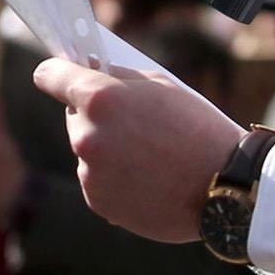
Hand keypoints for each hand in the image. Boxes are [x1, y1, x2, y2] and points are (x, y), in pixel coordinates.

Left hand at [32, 59, 242, 244]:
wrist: (224, 186)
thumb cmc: (197, 129)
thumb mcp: (160, 86)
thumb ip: (119, 80)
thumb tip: (92, 74)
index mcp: (99, 99)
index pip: (50, 76)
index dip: (56, 72)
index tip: (58, 74)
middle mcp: (86, 136)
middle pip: (74, 116)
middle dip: (95, 116)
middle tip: (132, 123)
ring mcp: (90, 172)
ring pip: (87, 150)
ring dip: (106, 149)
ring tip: (148, 156)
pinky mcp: (98, 201)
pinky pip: (97, 180)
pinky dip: (115, 178)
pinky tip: (147, 178)